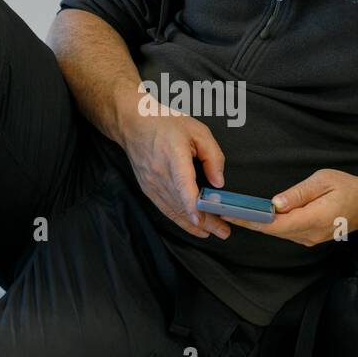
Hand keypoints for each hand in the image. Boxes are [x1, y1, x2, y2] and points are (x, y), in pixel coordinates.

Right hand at [117, 91, 230, 239]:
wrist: (133, 124)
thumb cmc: (165, 124)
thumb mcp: (197, 131)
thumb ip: (212, 156)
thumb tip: (218, 182)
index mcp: (173, 155)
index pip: (182, 183)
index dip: (191, 203)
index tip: (200, 218)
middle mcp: (160, 173)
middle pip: (183, 203)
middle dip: (205, 220)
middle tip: (224, 232)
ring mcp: (152, 184)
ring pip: (175, 210)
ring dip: (195, 224)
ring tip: (214, 232)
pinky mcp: (148, 190)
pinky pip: (166, 209)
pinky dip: (181, 220)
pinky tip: (195, 227)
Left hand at [221, 168, 357, 246]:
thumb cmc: (349, 188)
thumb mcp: (324, 180)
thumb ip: (299, 194)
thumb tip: (276, 203)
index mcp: (315, 218)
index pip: (276, 224)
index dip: (252, 220)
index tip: (233, 213)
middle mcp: (311, 234)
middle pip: (273, 231)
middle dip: (248, 221)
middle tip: (223, 210)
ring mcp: (310, 239)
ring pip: (278, 232)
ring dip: (257, 223)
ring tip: (234, 210)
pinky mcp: (309, 237)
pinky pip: (286, 232)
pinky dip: (270, 224)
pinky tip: (256, 215)